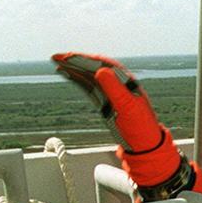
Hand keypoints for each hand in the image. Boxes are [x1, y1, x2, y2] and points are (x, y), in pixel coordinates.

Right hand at [51, 51, 180, 186]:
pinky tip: (68, 75)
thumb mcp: (127, 107)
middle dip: (75, 61)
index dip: (85, 59)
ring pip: (90, 76)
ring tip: (57, 64)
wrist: (144, 145)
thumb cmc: (140, 127)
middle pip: (94, 67)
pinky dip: (78, 80)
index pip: (103, 64)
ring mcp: (112, 92)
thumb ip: (114, 89)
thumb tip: (100, 71)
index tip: (69, 56)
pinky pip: (90, 87)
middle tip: (56, 57)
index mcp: (126, 81)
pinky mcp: (106, 102)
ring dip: (74, 69)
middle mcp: (118, 83)